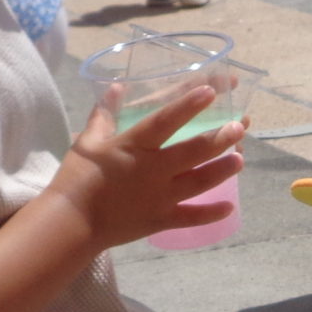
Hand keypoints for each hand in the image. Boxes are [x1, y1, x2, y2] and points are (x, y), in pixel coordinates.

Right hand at [43, 83, 245, 250]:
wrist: (70, 223)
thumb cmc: (76, 178)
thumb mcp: (87, 141)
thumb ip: (105, 114)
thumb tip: (116, 87)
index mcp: (133, 146)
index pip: (166, 120)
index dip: (189, 105)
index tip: (211, 91)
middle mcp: (152, 170)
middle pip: (192, 151)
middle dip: (219, 138)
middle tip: (240, 127)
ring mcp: (159, 197)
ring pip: (199, 181)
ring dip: (222, 170)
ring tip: (240, 160)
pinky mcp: (160, 221)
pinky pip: (190, 218)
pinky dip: (211, 214)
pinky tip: (231, 207)